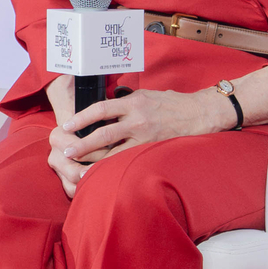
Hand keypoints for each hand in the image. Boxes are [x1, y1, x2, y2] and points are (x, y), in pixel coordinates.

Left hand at [47, 86, 231, 196]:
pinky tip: (103, 173)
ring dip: (94, 159)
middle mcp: (137, 117)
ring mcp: (145, 134)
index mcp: (134, 100)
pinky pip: (128, 158)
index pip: (101, 108)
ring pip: (113, 149)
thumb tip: (107, 108)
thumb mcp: (148, 94)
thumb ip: (128, 101)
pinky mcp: (153, 147)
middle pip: (103, 131)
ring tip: (79, 168)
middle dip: (82, 143)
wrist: (201, 113)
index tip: (68, 125)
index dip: (81, 117)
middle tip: (66, 151)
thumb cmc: (174, 103)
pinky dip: (113, 166)